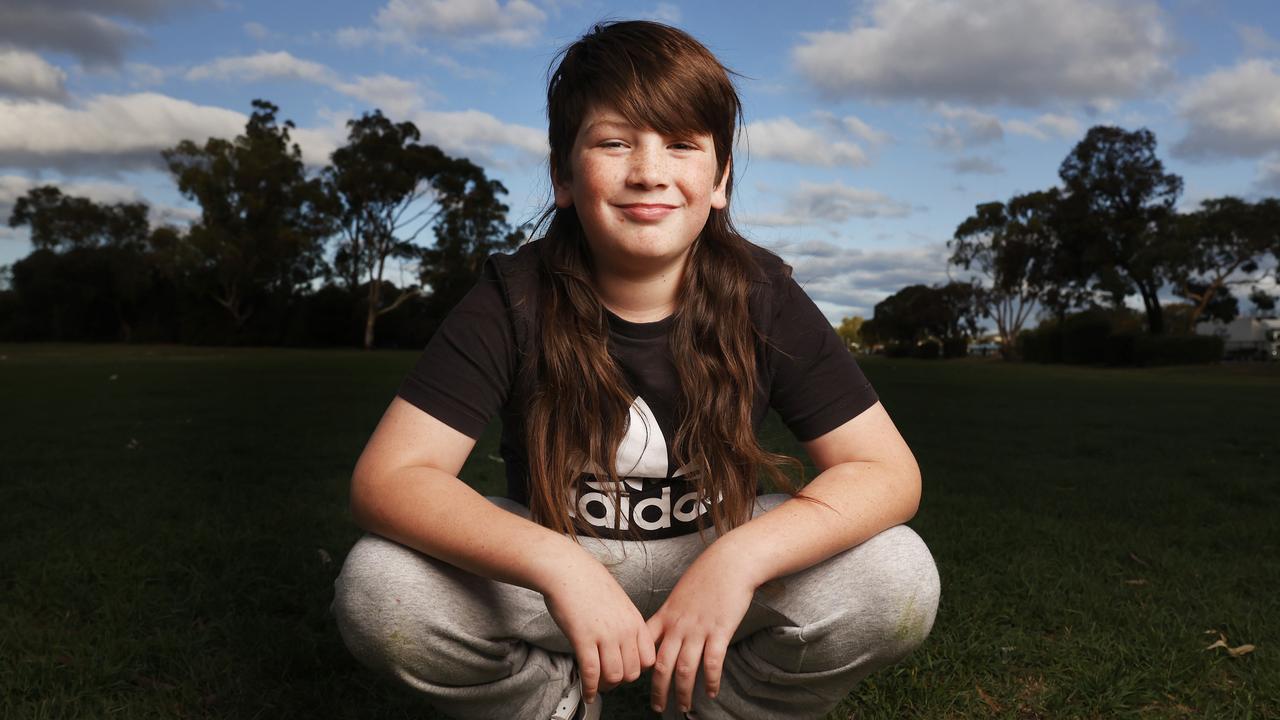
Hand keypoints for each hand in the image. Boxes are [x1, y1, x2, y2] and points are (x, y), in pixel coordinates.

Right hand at [543, 557, 655, 702]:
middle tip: (608, 680)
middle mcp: (624, 630)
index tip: (625, 669)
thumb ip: (625, 623)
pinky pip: (591, 672)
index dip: (637, 669)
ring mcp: (605, 635)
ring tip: (597, 685)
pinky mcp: (584, 638)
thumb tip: (624, 645)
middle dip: (620, 681)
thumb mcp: (619, 601)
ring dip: (605, 686)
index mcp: (634, 620)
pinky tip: (586, 692)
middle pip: (633, 672)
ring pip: (614, 676)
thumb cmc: (589, 582)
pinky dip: (589, 688)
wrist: (567, 569)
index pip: (649, 659)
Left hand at [646, 546, 758, 713]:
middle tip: (658, 707)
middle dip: (658, 690)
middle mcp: (678, 626)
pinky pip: (712, 663)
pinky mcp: (719, 631)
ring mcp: (698, 629)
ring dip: (683, 692)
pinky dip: (711, 681)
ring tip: (684, 707)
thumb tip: (663, 629)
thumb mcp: (679, 593)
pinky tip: (712, 692)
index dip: (638, 665)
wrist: (729, 563)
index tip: (636, 680)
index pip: (644, 645)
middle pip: (661, 665)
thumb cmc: (706, 576)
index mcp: (666, 615)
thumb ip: (670, 614)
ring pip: (685, 669)